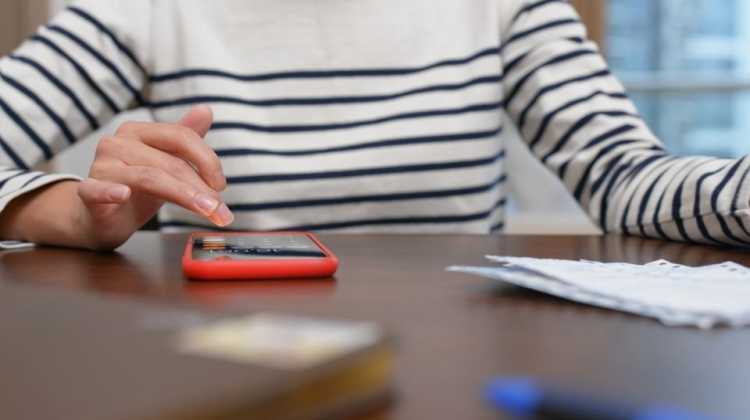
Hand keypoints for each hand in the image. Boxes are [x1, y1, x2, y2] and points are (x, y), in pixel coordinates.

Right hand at [75, 105, 232, 249]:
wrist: (100, 218)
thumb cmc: (137, 188)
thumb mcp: (166, 162)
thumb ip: (186, 139)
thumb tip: (206, 110)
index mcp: (139, 132)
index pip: (181, 136)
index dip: (207, 160)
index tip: (222, 185)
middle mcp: (118, 143)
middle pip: (169, 162)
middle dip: (201, 188)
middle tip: (221, 210)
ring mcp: (101, 167)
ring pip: (149, 178)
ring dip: (184, 196)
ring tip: (206, 212)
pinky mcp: (87, 193)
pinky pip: (97, 190)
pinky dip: (110, 192)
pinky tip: (123, 195)